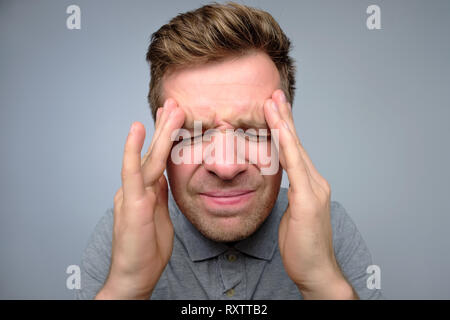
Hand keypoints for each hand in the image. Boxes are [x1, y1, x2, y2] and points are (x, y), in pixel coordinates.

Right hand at [96, 99, 184, 298]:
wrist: (134, 276)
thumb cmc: (147, 250)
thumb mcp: (158, 217)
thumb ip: (159, 196)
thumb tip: (164, 179)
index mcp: (143, 192)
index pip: (156, 159)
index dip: (166, 138)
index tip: (175, 119)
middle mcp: (135, 188)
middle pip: (152, 152)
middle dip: (164, 127)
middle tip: (174, 104)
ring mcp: (131, 194)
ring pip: (148, 156)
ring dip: (161, 132)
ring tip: (171, 108)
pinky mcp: (131, 203)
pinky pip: (132, 172)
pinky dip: (134, 149)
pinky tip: (137, 128)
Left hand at [264, 90, 357, 298]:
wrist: (316, 271)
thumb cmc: (302, 246)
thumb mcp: (292, 215)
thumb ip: (291, 196)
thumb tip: (284, 184)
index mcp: (309, 185)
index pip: (293, 151)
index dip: (283, 128)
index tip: (273, 109)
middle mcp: (315, 182)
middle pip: (296, 144)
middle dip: (284, 117)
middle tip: (274, 94)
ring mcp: (315, 189)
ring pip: (296, 150)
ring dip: (284, 124)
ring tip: (273, 102)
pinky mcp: (309, 200)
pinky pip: (295, 167)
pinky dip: (287, 146)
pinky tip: (281, 130)